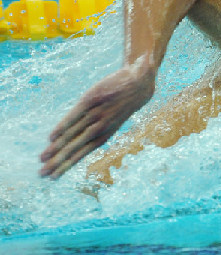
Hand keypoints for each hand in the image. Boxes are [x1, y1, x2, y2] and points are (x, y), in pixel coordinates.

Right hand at [40, 65, 154, 178]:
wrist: (138, 83)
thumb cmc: (122, 103)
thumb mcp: (114, 119)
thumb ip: (97, 128)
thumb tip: (77, 138)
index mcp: (106, 134)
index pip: (83, 153)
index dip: (68, 165)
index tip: (53, 177)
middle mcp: (100, 126)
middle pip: (75, 147)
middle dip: (58, 162)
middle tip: (42, 174)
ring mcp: (96, 113)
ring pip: (73, 134)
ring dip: (56, 148)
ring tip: (42, 159)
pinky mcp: (92, 99)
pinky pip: (74, 115)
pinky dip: (62, 127)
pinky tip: (51, 137)